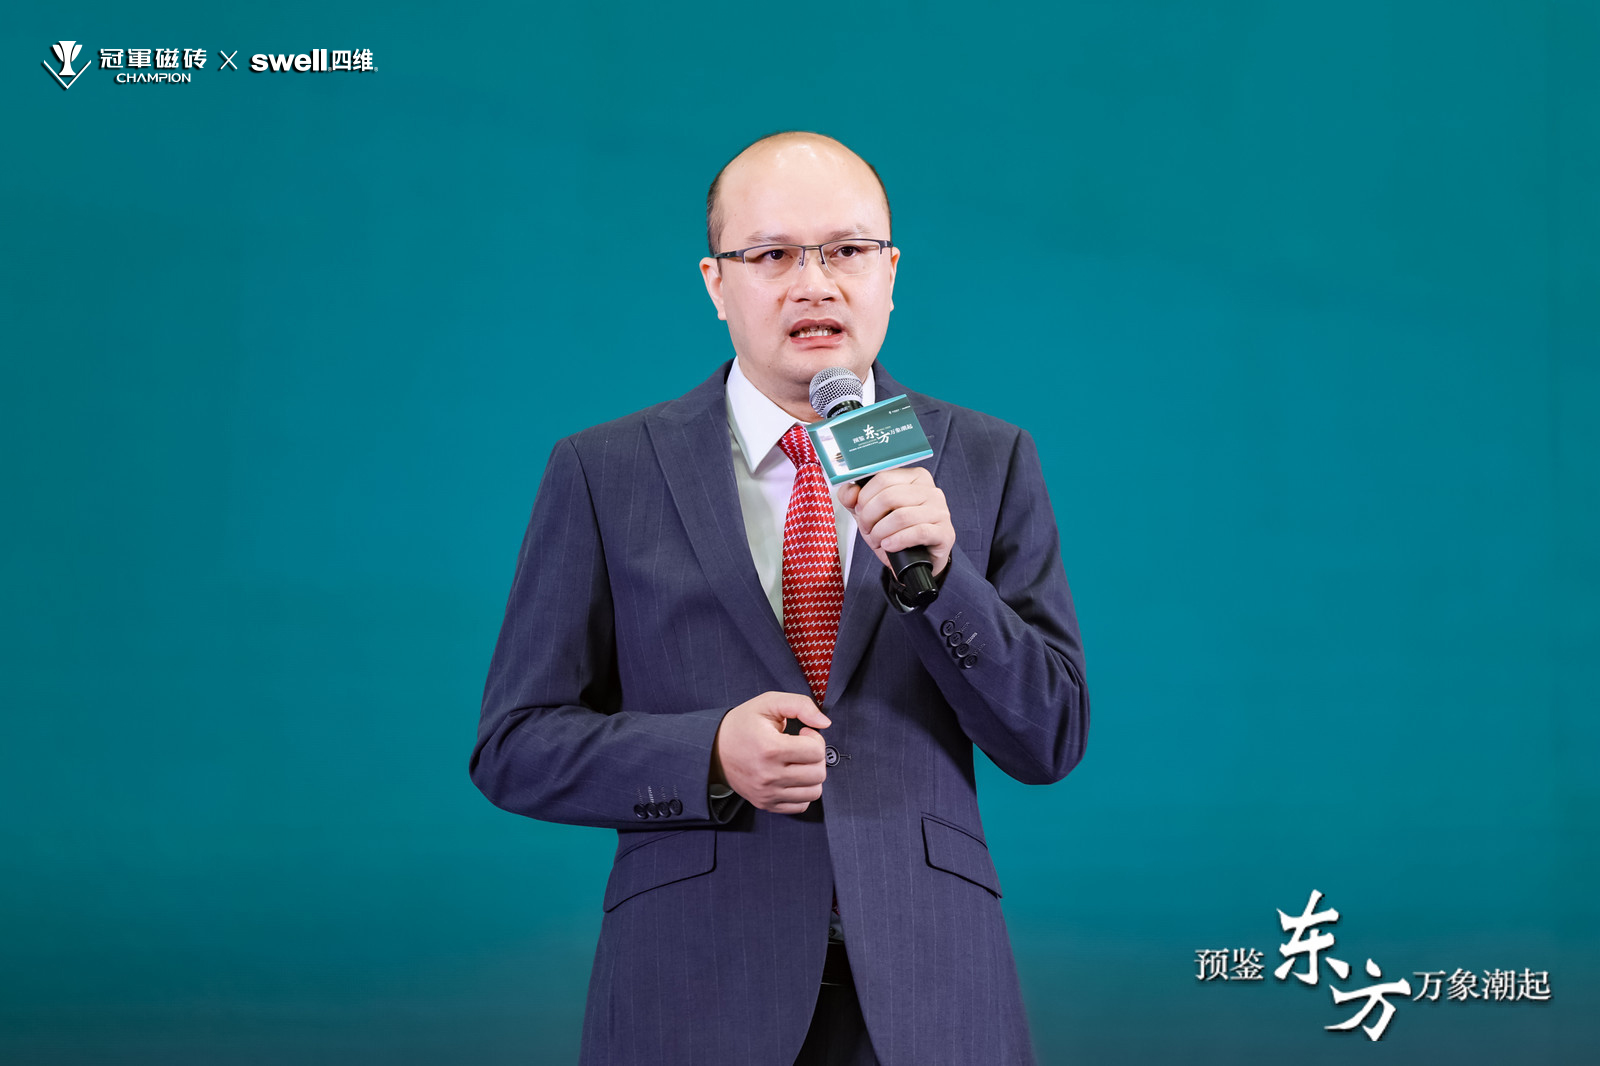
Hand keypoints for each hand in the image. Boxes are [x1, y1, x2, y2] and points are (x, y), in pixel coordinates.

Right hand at [710, 692, 830, 813]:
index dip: (815, 738)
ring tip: (798, 762)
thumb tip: (825, 723)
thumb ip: (801, 705)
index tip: (803, 732)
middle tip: (802, 746)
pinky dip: (803, 792)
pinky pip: (801, 806)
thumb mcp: (768, 702)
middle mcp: (769, 776)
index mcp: (770, 749)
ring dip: (812, 774)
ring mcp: (767, 793)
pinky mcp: (766, 804)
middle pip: (818, 773)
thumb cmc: (743, 724)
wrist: (713, 749)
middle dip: (816, 756)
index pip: (816, 751)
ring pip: (814, 792)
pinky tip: (793, 776)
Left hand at [836, 467, 953, 576]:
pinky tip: (889, 546)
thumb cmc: (895, 533)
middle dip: (870, 516)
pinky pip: (918, 532)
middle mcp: (931, 490)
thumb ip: (853, 499)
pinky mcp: (945, 532)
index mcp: (914, 478)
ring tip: (878, 540)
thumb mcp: (870, 514)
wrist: (915, 562)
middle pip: (890, 496)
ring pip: (902, 516)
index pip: (883, 477)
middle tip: (867, 529)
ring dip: (881, 532)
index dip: (864, 497)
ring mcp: (940, 511)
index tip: (859, 511)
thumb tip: (849, 492)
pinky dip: (897, 541)